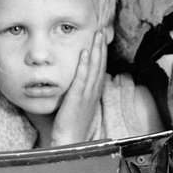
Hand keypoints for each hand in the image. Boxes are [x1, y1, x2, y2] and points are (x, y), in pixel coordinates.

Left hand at [49, 30, 106, 146]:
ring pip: (94, 68)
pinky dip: (84, 64)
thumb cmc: (72, 127)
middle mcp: (93, 91)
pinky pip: (81, 78)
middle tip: (102, 31)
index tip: (101, 40)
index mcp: (94, 93)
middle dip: (101, 47)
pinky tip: (84, 52)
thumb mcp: (79, 107)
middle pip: (100, 64)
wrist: (71, 141)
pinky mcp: (77, 98)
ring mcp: (86, 94)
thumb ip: (79, 94)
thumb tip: (76, 85)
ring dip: (96, 50)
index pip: (100, 69)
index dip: (101, 53)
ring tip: (96, 35)